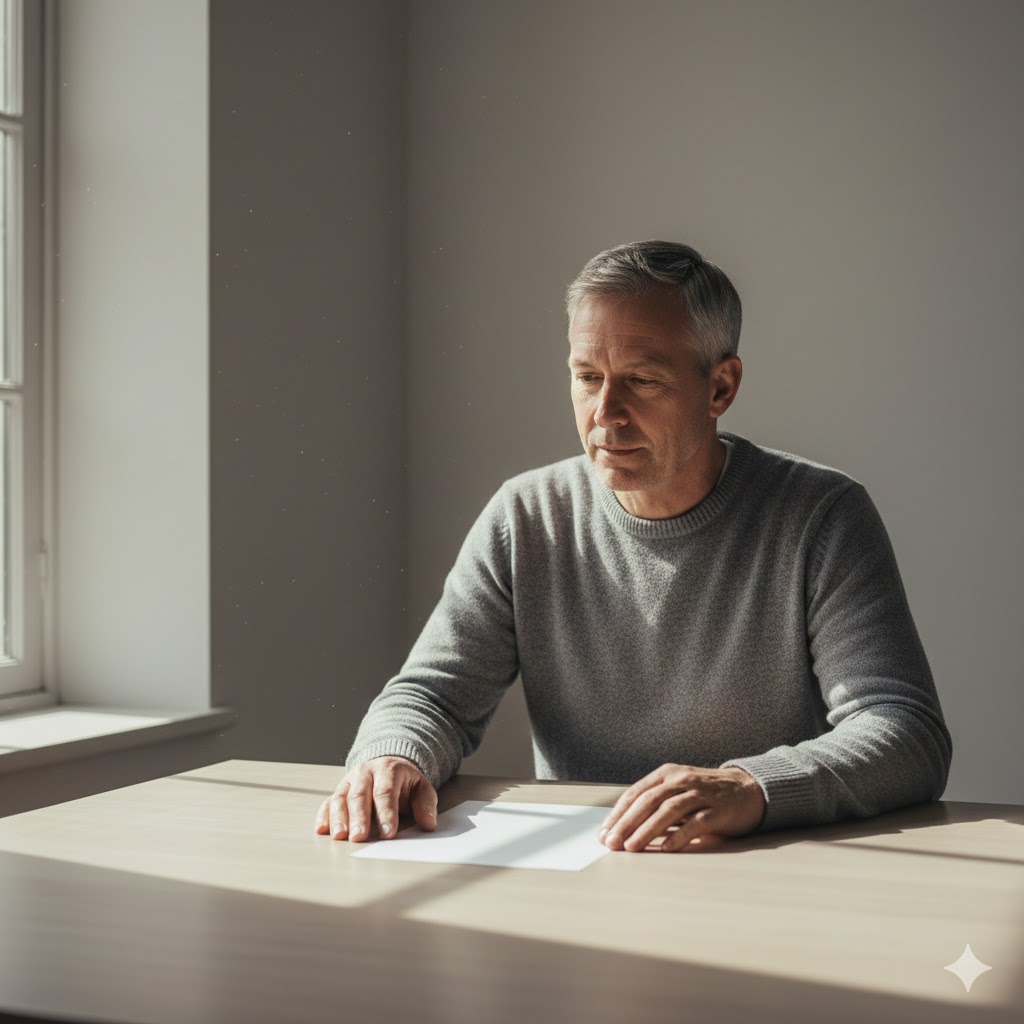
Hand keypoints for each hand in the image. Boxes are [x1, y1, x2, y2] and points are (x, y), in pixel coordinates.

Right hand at [314, 755, 437, 841]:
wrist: (388, 764)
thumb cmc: (404, 783)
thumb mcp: (421, 787)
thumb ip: (426, 804)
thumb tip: (429, 823)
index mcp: (388, 770)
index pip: (385, 792)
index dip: (386, 813)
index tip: (388, 833)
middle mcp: (365, 773)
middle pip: (360, 795)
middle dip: (359, 817)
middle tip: (360, 837)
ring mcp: (349, 782)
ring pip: (340, 798)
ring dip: (338, 818)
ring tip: (340, 836)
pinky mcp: (338, 792)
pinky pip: (327, 802)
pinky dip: (324, 816)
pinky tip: (322, 829)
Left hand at [599, 764, 765, 852]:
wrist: (747, 789)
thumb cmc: (705, 794)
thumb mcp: (677, 790)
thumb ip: (655, 804)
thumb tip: (624, 829)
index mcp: (667, 774)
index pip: (636, 794)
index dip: (618, 814)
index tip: (604, 833)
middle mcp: (681, 780)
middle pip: (648, 801)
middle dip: (627, 823)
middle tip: (612, 843)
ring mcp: (700, 794)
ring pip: (668, 810)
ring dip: (647, 830)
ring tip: (632, 847)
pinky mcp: (717, 810)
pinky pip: (695, 823)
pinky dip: (679, 835)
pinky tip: (666, 848)